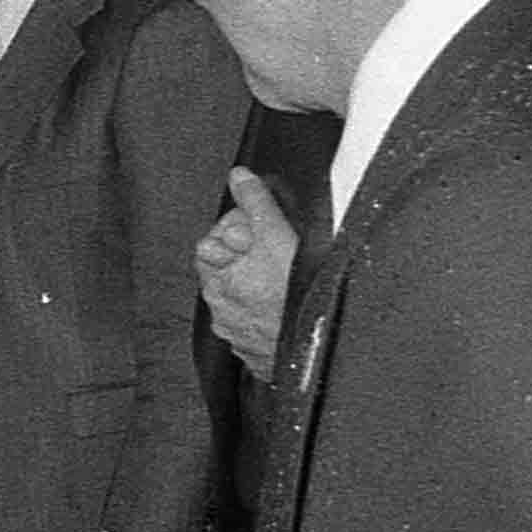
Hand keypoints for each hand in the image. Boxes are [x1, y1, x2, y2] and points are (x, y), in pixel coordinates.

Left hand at [194, 165, 300, 379]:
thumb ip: (255, 202)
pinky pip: (257, 326)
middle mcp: (222, 312)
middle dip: (247, 258)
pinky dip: (269, 313)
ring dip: (259, 286)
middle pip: (225, 272)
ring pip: (242, 301)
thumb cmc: (298, 293)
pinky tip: (289, 304)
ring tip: (287, 277)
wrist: (321, 345)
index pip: (210, 245)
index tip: (257, 229)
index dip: (235, 232)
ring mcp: (239, 335)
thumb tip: (240, 177)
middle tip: (275, 249)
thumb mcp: (277, 233)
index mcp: (218, 281)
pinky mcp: (258, 354)